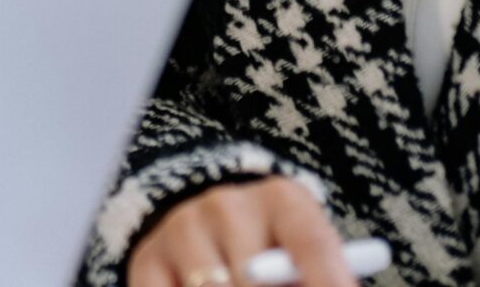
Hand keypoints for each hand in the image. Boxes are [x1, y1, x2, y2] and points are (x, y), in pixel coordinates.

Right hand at [130, 177, 355, 286]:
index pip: (313, 244)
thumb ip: (311, 271)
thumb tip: (333, 285)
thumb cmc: (274, 250)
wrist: (206, 217)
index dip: (329, 280)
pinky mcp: (146, 259)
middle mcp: (226, 206)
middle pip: (254, 279)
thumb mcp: (302, 251)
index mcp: (282, 200)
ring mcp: (181, 230)